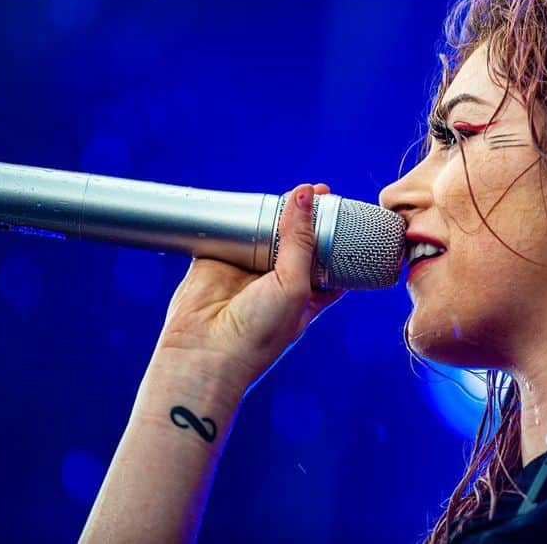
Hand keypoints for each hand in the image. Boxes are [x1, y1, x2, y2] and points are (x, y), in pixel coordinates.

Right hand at [154, 183, 345, 397]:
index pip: (328, 259)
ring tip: (296, 192)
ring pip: (268, 231)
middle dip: (310, 217)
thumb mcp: (294, 286)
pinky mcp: (219, 259)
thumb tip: (306, 196)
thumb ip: (300, 240)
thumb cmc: (259, 334)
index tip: (342, 209)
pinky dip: (241, 216)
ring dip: (279, 212)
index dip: (336, 234)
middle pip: (299, 239)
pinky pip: (232, 230)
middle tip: (321, 192)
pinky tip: (255, 200)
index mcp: (307, 294)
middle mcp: (279, 280)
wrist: (204, 354)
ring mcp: (249, 268)